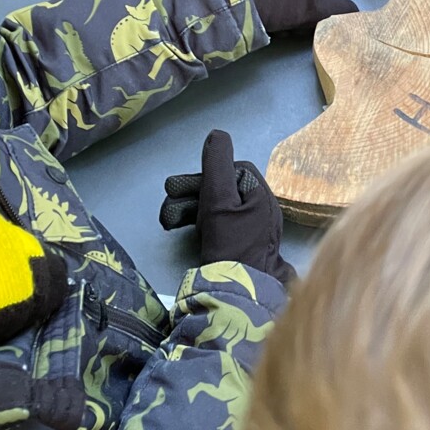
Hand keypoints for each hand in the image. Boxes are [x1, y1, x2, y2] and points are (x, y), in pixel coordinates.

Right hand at [160, 130, 294, 284]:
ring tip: (167, 220)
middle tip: (168, 198)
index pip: (233, 171)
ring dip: (191, 209)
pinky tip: (184, 230)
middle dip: (193, 193)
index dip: (206, 174)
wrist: (239, 296)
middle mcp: (261, 210)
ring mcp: (253, 230)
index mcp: (261, 195)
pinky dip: (201, 224)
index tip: (183, 185)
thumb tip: (217, 134)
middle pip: (224, 190)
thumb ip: (216, 166)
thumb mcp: (218, 199)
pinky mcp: (241, 247)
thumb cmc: (229, 244)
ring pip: (219, 209)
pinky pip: (221, 226)